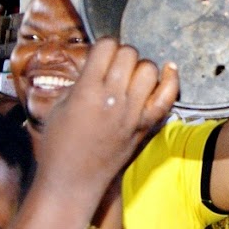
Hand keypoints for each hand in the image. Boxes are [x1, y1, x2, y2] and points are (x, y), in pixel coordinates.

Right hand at [34, 38, 179, 192]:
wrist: (73, 182)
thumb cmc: (58, 145)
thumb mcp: (58, 106)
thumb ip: (79, 82)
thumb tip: (96, 66)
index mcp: (87, 90)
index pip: (106, 46)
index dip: (103, 46)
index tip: (100, 55)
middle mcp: (113, 98)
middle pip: (129, 54)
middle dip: (121, 55)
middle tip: (113, 68)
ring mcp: (132, 113)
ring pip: (149, 69)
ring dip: (140, 68)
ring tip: (130, 77)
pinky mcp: (145, 127)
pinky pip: (167, 96)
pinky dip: (170, 80)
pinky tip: (168, 70)